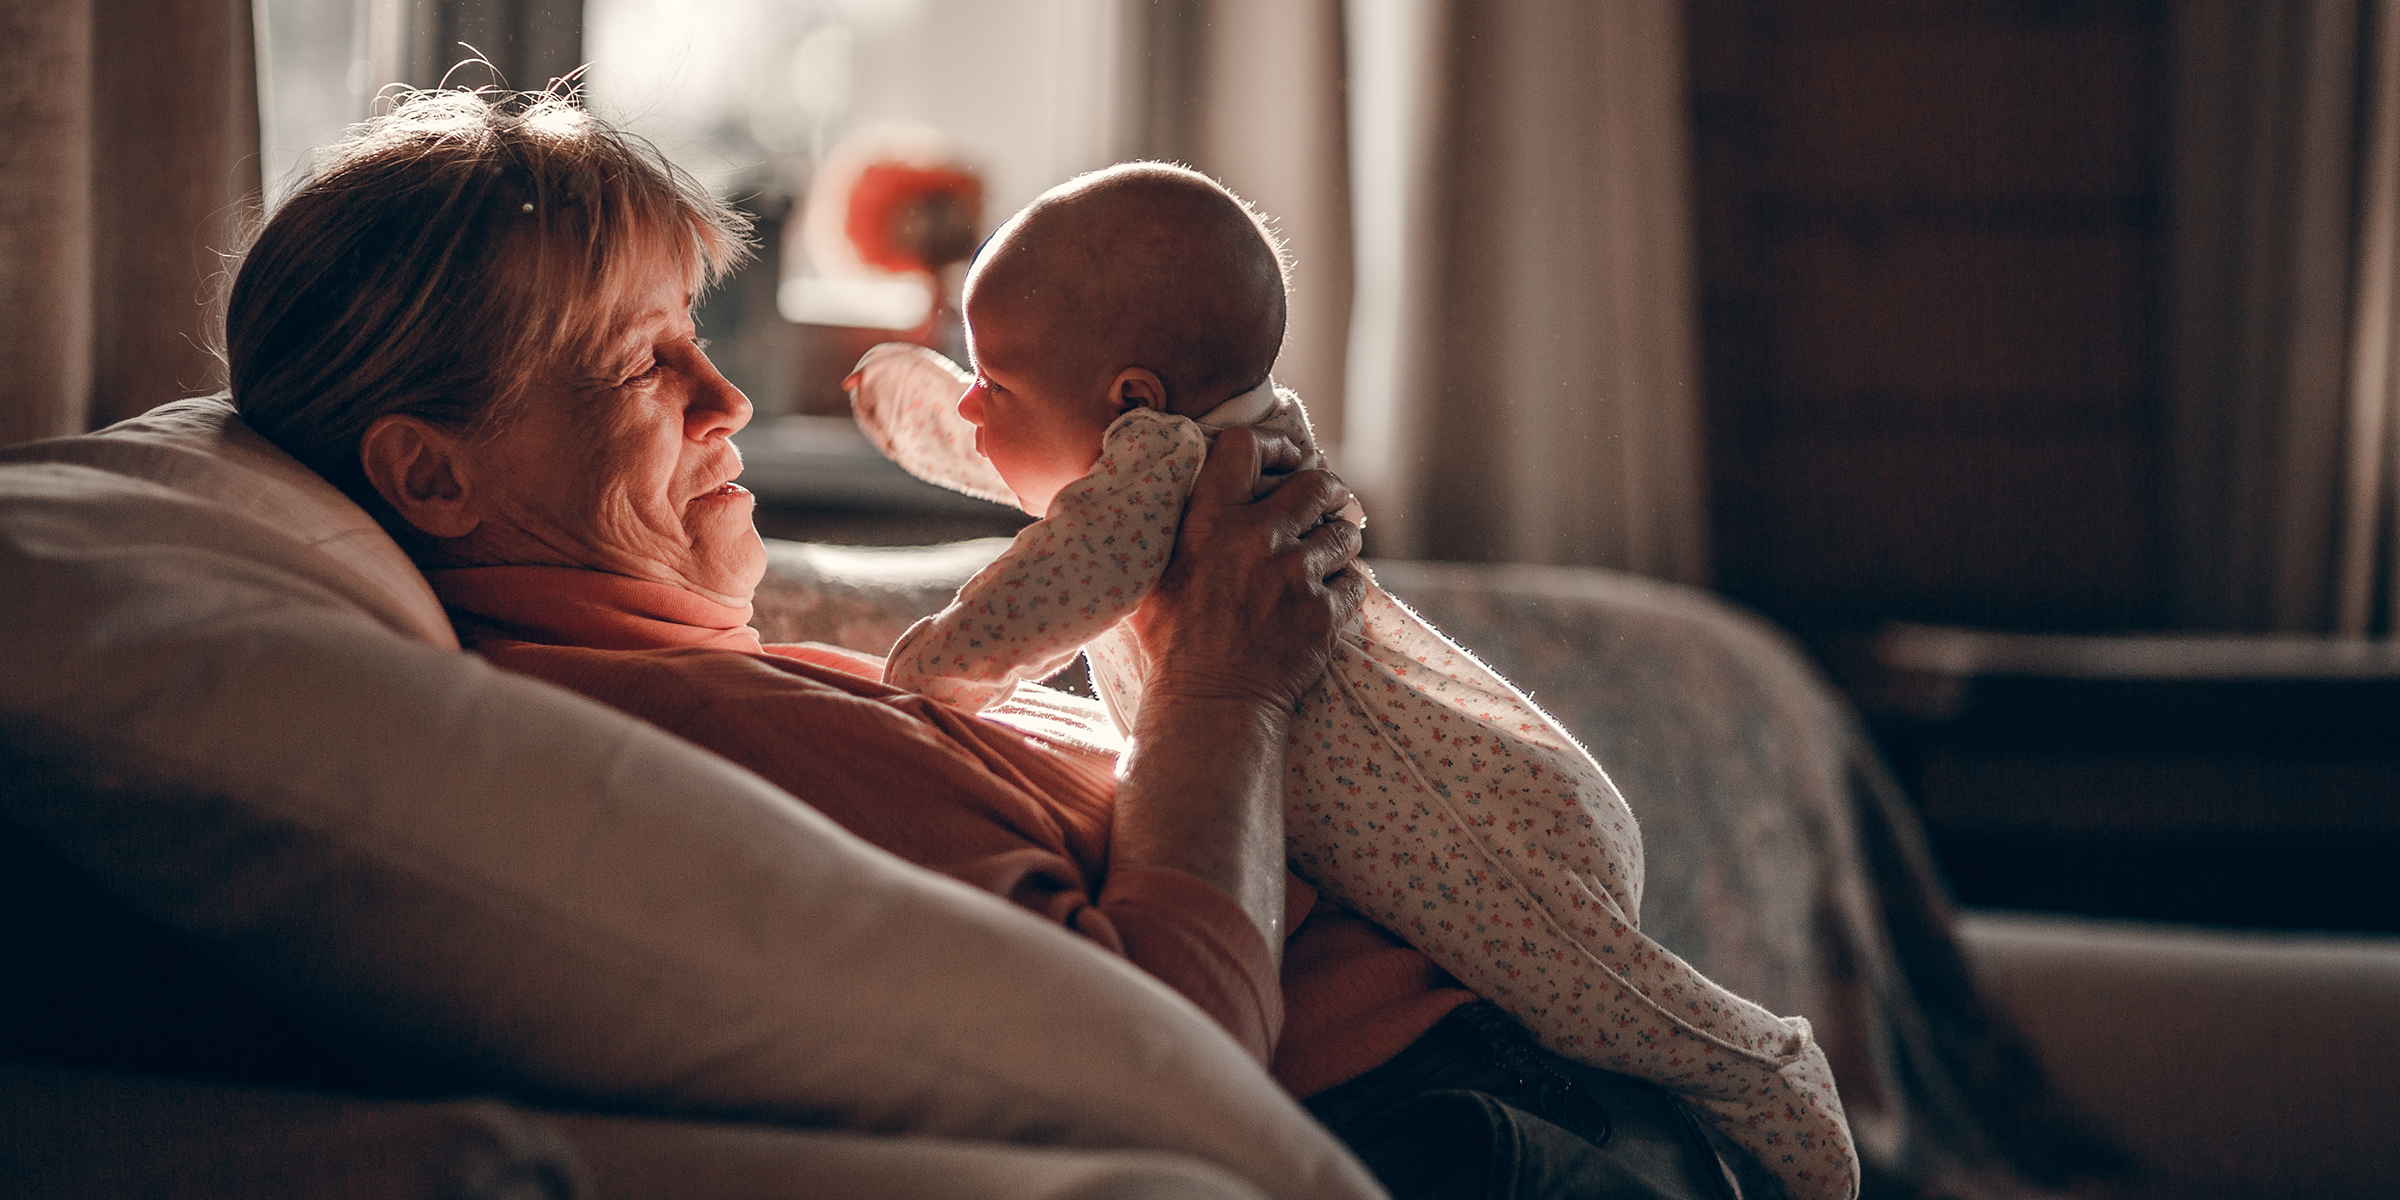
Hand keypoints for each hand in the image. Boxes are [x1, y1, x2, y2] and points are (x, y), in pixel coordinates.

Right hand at [1128, 427, 1366, 716]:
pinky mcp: (1323, 612)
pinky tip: (1330, 597)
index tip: (1291, 455)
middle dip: (1330, 490)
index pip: (1246, 446)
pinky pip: (1355, 582)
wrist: (1210, 704)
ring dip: (1342, 539)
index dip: (1276, 443)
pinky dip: (1346, 588)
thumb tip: (1181, 492)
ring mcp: (1294, 575)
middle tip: (1332, 500)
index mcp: (1208, 522)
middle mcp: (1255, 539)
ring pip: (1344, 533)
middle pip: (1316, 483)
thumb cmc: (1173, 643)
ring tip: (1334, 550)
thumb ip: (1175, 529)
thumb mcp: (1154, 575)